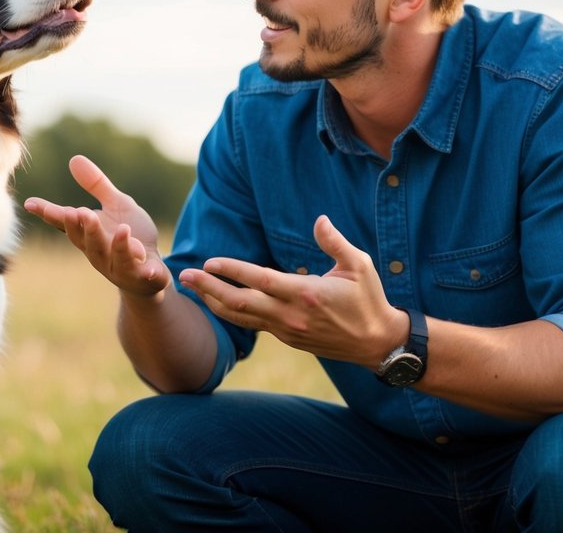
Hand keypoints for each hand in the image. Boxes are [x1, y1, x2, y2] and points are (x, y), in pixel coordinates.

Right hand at [23, 155, 169, 297]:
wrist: (150, 274)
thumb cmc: (130, 237)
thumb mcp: (117, 205)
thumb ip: (97, 185)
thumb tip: (74, 158)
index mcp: (90, 233)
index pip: (66, 222)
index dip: (48, 213)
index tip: (30, 203)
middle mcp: (99, 252)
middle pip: (85, 241)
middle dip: (81, 227)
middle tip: (76, 212)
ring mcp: (120, 267)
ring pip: (113, 257)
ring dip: (115, 245)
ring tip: (122, 230)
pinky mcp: (142, 277)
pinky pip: (142, 273)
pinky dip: (144, 268)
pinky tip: (146, 260)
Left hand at [178, 215, 406, 366]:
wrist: (377, 343)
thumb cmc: (368, 299)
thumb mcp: (359, 265)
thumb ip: (335, 242)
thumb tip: (319, 219)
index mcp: (306, 295)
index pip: (260, 280)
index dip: (232, 270)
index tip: (209, 261)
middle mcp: (291, 316)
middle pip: (239, 303)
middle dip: (208, 289)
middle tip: (184, 276)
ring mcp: (287, 331)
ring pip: (241, 318)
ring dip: (213, 303)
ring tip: (192, 289)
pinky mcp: (288, 339)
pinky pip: (253, 325)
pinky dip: (231, 313)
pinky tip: (218, 302)